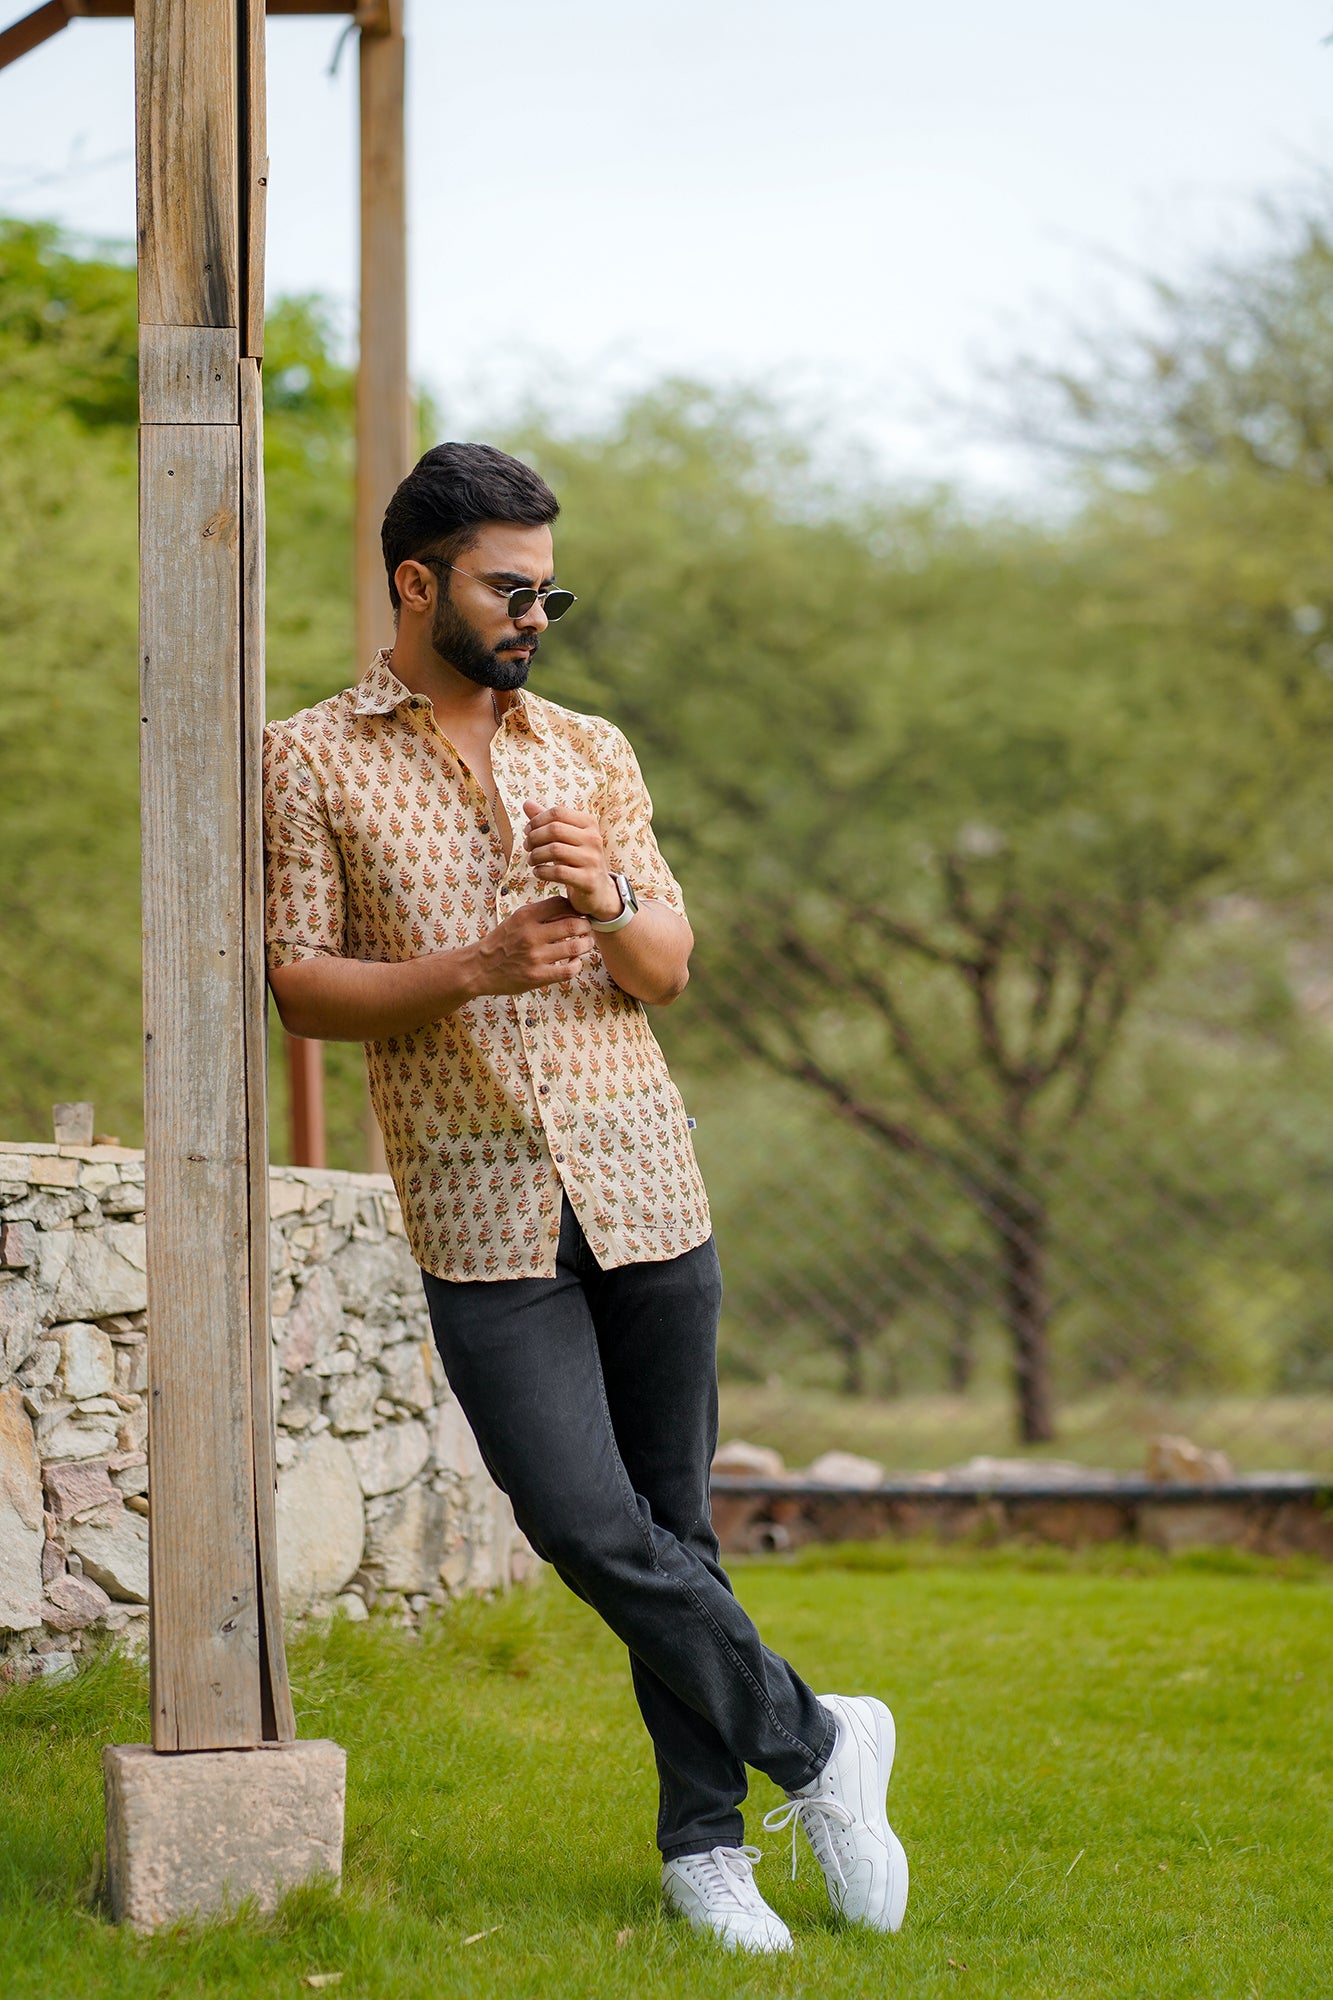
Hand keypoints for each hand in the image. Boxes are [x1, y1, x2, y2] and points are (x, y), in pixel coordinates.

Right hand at [473, 895, 593, 994]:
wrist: (479, 968)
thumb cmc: (502, 942)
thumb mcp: (517, 920)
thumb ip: (540, 914)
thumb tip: (571, 908)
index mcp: (525, 916)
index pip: (561, 903)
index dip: (575, 908)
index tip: (578, 914)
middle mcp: (531, 934)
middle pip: (574, 924)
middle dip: (586, 926)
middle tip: (587, 929)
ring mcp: (535, 957)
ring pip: (576, 947)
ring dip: (586, 945)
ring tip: (585, 944)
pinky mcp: (537, 976)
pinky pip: (569, 970)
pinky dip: (577, 965)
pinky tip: (574, 962)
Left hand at [523, 800, 621, 920]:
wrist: (599, 890)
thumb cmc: (578, 859)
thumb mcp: (566, 838)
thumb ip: (548, 821)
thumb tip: (527, 802)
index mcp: (589, 823)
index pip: (557, 812)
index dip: (537, 820)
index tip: (528, 831)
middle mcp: (594, 839)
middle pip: (554, 829)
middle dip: (534, 838)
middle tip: (527, 847)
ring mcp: (593, 859)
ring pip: (554, 850)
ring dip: (536, 856)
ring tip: (531, 860)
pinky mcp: (588, 880)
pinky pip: (558, 872)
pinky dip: (542, 872)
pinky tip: (538, 873)